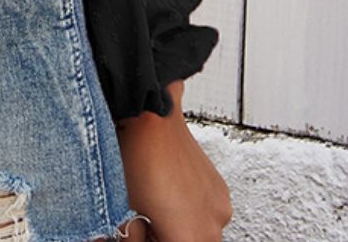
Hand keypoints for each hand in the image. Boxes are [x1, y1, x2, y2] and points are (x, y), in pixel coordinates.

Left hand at [115, 82, 232, 241]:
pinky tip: (171, 189)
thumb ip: (133, 237)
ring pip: (200, 232)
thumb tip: (137, 239)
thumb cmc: (137, 160)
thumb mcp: (125, 212)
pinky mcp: (221, 191)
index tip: (144, 232)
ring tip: (158, 201)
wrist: (152, 118)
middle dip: (168, 237)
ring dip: (181, 226)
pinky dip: (191, 209)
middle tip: (147, 220)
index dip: (152, 240)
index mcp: (190, 239)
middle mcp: (213, 228)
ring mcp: (221, 208)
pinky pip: (207, 212)